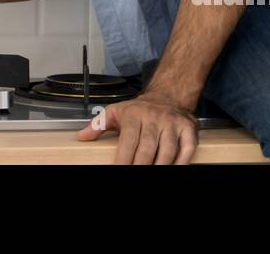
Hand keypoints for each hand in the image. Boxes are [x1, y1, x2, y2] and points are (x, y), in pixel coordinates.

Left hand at [76, 89, 199, 163]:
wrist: (168, 94)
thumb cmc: (139, 109)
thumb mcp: (115, 111)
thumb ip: (98, 124)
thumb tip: (82, 136)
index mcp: (133, 114)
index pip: (128, 141)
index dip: (123, 160)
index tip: (118, 169)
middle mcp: (154, 117)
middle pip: (147, 148)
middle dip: (140, 166)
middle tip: (134, 174)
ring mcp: (172, 123)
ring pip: (167, 150)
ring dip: (160, 166)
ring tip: (152, 174)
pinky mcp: (188, 128)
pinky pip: (187, 148)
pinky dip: (182, 161)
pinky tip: (174, 168)